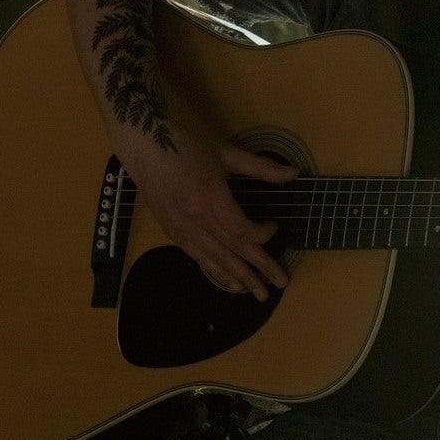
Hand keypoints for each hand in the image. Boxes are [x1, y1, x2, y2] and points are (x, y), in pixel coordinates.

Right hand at [113, 121, 296, 300]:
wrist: (145, 149)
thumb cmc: (187, 147)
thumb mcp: (226, 153)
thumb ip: (261, 167)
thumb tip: (294, 173)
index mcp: (210, 197)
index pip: (241, 230)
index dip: (261, 235)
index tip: (273, 227)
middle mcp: (195, 219)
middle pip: (232, 250)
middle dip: (258, 269)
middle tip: (280, 284)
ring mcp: (182, 228)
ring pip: (215, 259)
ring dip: (239, 277)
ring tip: (257, 293)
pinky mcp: (173, 232)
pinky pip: (198, 257)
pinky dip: (215, 271)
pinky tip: (229, 282)